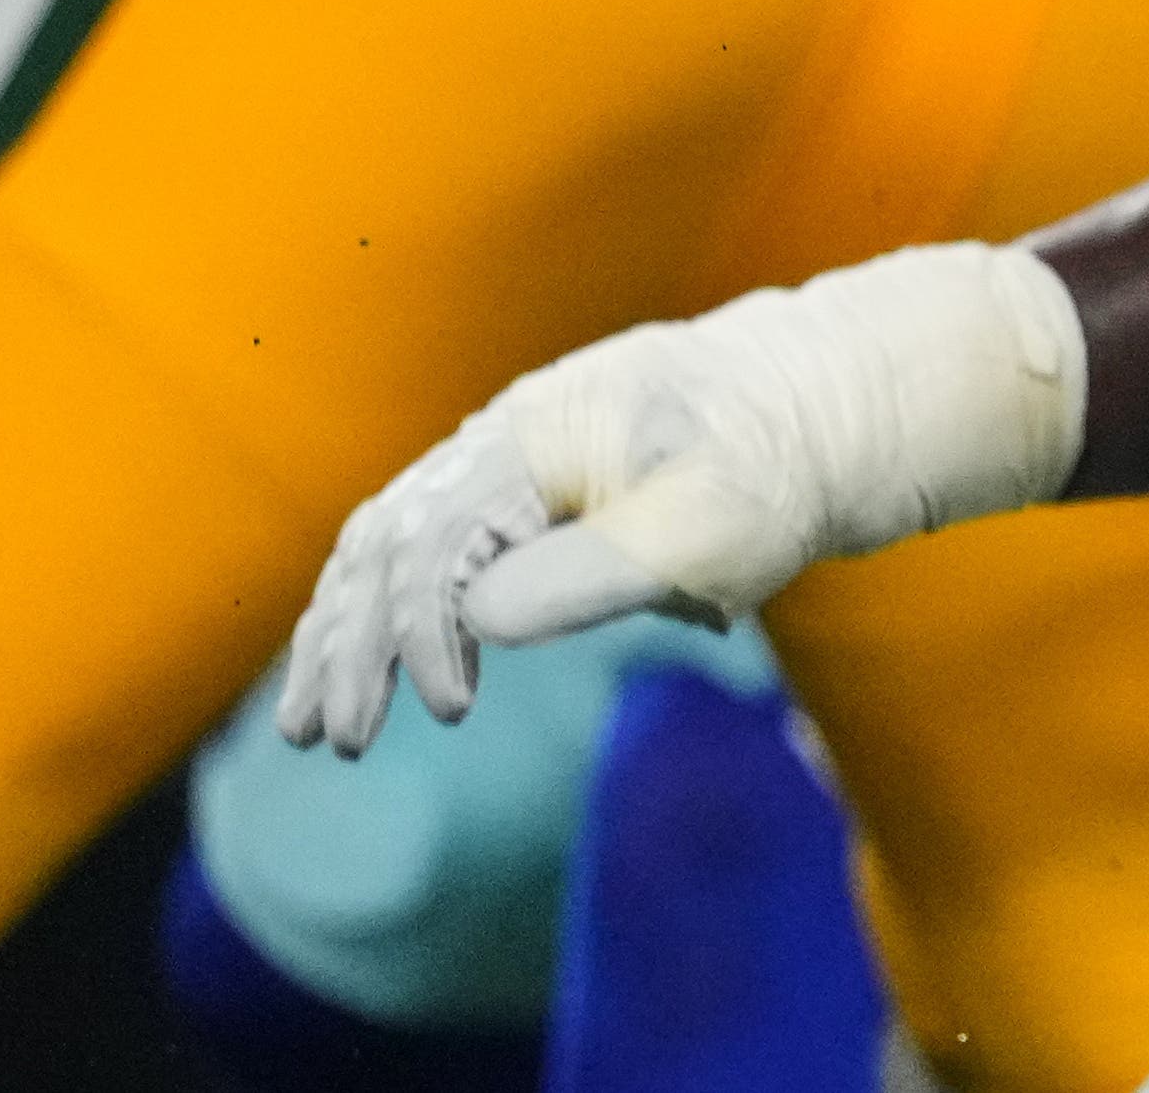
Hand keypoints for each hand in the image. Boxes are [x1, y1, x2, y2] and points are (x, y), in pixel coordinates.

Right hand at [275, 246, 1084, 755]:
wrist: (832, 406)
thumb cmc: (777, 470)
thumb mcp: (703, 531)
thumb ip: (586, 575)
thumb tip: (473, 619)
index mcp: (536, 436)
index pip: (433, 543)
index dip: (425, 635)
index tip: (453, 712)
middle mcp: (503, 435)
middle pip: (383, 540)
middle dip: (349, 646)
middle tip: (335, 743)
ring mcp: (506, 454)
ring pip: (386, 540)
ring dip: (344, 633)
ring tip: (316, 728)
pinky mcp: (524, 484)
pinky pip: (421, 540)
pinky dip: (384, 608)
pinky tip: (367, 668)